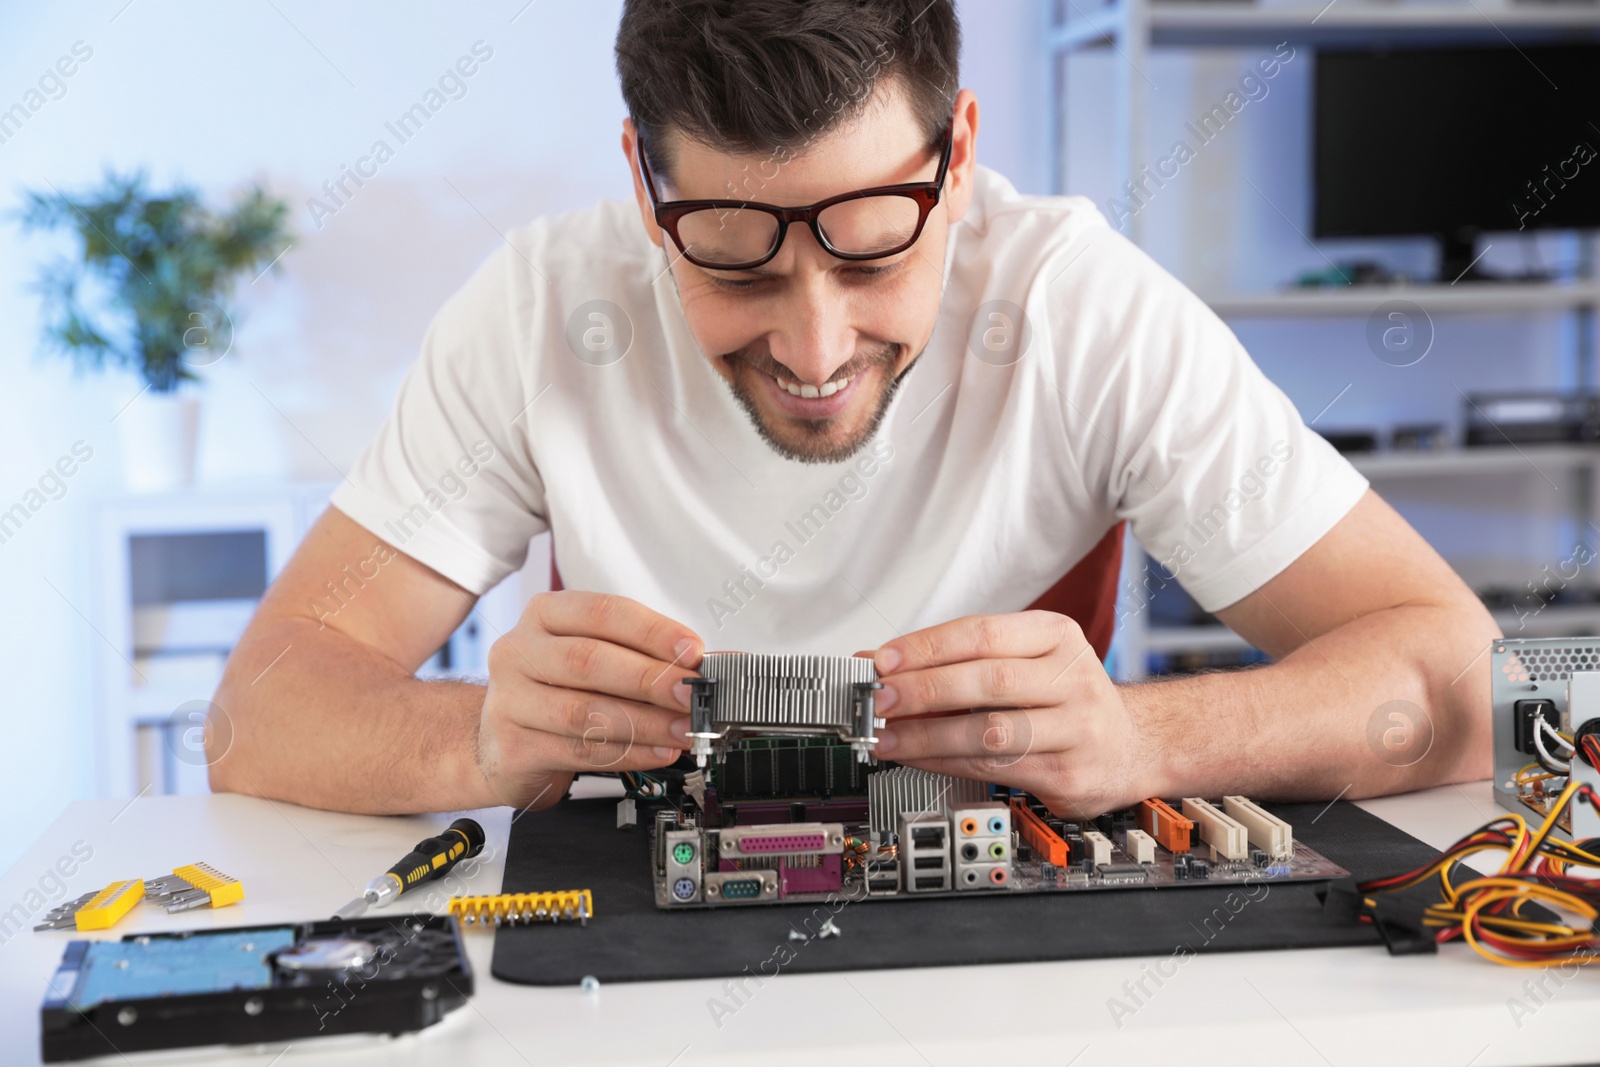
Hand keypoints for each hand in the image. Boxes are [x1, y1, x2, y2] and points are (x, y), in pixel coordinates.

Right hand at [476, 590, 701, 810]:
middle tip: (691, 693)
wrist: (501, 742)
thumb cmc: (557, 690)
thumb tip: (699, 666)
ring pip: (585, 712)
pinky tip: (659, 752)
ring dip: (646, 723)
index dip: (652, 631)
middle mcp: (519, 651)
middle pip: (589, 660)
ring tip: (684, 729)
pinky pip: (581, 751)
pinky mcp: (515, 747)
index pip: (602, 612)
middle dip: (650, 678)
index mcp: (544, 615)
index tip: (692, 650)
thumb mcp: (591, 657)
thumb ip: (639, 655)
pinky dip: (629, 753)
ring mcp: (510, 701)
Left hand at [869, 611, 1153, 818]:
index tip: (883, 660)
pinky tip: (915, 757)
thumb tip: (877, 663)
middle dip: (923, 690)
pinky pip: (993, 768)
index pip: (983, 634)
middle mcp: (1071, 677)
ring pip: (989, 731)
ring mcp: (1075, 728)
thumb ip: (955, 659)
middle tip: (879, 699)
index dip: (927, 647)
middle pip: (987, 680)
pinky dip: (944, 762)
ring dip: (927, 735)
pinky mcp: (1067, 773)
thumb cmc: (1065, 697)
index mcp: (1056, 636)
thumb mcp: (1023, 661)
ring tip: (886, 736)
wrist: (1132, 745)